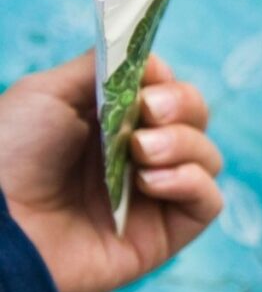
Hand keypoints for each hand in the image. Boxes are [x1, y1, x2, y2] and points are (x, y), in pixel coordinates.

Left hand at [0, 52, 222, 291]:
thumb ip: (101, 66)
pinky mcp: (166, 233)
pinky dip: (192, 182)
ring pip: (208, 156)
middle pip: (197, 118)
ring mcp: (154, 195)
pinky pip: (210, 200)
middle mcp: (138, 156)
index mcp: (112, 122)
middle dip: (183, 106)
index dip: (167, 82)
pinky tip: (152, 182)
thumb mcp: (47, 91)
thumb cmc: (10, 155)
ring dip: (183, 144)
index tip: (147, 82)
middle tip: (149, 112)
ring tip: (140, 153)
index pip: (169, 91)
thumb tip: (149, 58)